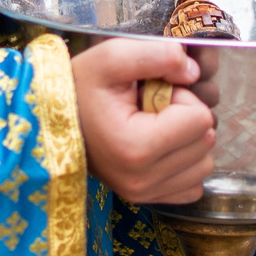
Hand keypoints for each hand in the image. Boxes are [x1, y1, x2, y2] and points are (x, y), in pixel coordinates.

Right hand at [72, 37, 214, 206]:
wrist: (51, 119)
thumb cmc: (81, 87)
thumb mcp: (112, 56)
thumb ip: (158, 54)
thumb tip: (193, 72)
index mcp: (136, 148)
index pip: (200, 118)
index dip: (180, 97)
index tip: (150, 94)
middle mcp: (142, 180)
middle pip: (205, 141)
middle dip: (185, 117)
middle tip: (150, 109)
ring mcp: (145, 195)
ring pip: (204, 163)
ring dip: (186, 140)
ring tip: (152, 126)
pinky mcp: (148, 201)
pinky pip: (193, 184)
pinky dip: (183, 164)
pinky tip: (158, 148)